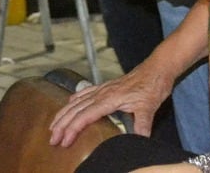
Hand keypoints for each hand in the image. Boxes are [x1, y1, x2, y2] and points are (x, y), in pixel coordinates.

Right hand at [48, 63, 173, 146]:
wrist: (157, 68)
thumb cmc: (153, 85)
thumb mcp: (149, 107)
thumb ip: (142, 124)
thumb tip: (139, 140)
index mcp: (109, 99)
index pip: (85, 116)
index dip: (72, 128)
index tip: (64, 141)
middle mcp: (103, 93)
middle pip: (76, 109)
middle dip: (62, 124)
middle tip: (52, 139)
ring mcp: (103, 89)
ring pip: (77, 101)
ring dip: (64, 113)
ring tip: (53, 125)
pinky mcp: (107, 87)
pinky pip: (85, 93)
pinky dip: (74, 100)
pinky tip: (69, 103)